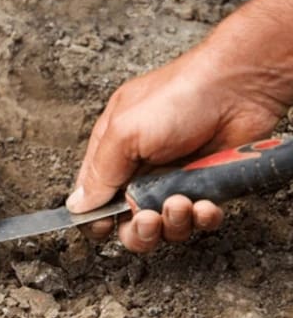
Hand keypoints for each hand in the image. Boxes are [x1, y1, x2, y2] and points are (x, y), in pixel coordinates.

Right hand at [66, 0, 292, 251]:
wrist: (240, 88)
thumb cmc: (179, 96)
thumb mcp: (124, 132)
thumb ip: (99, 174)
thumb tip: (77, 205)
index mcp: (113, 152)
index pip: (94, 197)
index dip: (98, 218)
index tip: (108, 225)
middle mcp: (140, 170)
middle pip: (128, 222)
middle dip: (139, 230)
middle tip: (148, 219)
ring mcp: (174, 181)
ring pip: (165, 227)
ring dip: (173, 223)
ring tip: (182, 202)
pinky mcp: (205, 188)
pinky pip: (199, 221)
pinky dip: (203, 219)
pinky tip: (206, 203)